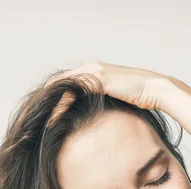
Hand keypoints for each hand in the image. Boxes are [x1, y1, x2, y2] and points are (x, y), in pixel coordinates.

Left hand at [48, 60, 173, 109]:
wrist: (156, 91)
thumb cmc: (141, 99)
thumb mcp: (116, 100)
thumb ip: (102, 102)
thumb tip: (91, 118)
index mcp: (94, 71)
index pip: (66, 82)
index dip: (52, 96)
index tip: (43, 112)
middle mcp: (91, 67)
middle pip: (58, 81)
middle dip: (45, 99)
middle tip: (34, 117)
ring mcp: (94, 71)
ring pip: (62, 85)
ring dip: (49, 102)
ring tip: (39, 119)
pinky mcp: (98, 78)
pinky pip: (72, 90)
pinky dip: (61, 103)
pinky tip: (53, 116)